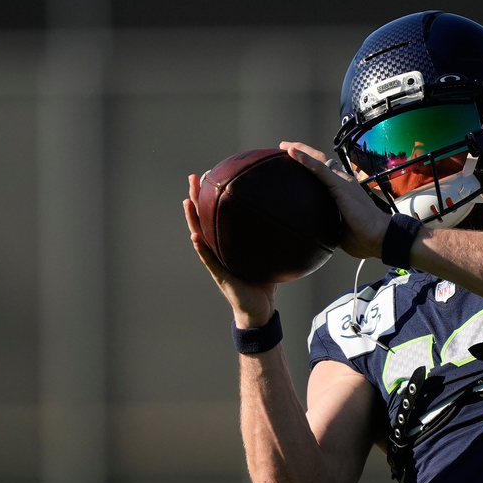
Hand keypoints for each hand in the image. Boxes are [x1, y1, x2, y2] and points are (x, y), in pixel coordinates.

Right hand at [183, 173, 276, 327]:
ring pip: (199, 234)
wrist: (259, 308)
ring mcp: (215, 261)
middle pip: (203, 217)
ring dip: (192, 218)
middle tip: (194, 177)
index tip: (211, 174)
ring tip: (187, 201)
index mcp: (227, 242)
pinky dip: (201, 247)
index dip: (213, 195)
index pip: (218, 213)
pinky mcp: (219, 274)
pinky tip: (195, 236)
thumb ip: (276, 236)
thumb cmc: (264, 281)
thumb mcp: (270, 253)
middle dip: (197, 197)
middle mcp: (217, 248)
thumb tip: (294, 215)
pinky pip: (208, 259)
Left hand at [280, 141, 388, 259]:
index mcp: (343, 191)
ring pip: (319, 160)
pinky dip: (305, 159)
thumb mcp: (339, 231)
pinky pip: (320, 169)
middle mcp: (344, 182)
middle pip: (320, 161)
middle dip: (303, 151)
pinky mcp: (340, 186)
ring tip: (285, 146)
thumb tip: (316, 236)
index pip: (324, 172)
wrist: (379, 238)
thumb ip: (328, 227)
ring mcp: (342, 182)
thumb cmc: (364, 237)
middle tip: (285, 147)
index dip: (310, 164)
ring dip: (301, 151)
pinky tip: (292, 152)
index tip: (294, 161)